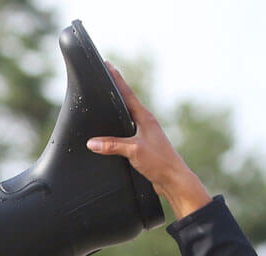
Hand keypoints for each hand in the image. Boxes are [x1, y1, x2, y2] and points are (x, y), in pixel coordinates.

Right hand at [84, 62, 213, 219]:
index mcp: (145, 118)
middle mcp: (146, 122)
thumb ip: (112, 145)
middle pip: (127, 101)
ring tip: (106, 99)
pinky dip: (118, 125)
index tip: (108, 64)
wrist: (174, 180)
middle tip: (104, 76)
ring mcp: (145, 133)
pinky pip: (127, 130)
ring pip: (127, 116)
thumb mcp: (133, 151)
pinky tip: (112, 130)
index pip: (127, 94)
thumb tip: (91, 142)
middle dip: (115, 89)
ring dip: (117, 107)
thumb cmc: (159, 162)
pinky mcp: (144, 145)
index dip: (116, 79)